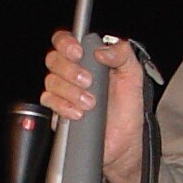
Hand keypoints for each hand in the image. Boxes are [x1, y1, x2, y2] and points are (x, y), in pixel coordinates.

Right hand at [42, 30, 145, 182]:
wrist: (124, 141)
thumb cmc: (127, 107)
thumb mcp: (133, 75)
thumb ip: (123, 54)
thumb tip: (102, 50)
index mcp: (88, 59)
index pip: (65, 41)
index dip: (66, 43)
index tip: (78, 53)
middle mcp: (72, 73)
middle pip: (53, 60)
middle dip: (70, 70)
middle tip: (89, 82)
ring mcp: (64, 92)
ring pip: (51, 81)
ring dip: (70, 91)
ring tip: (90, 103)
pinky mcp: (58, 111)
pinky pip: (49, 102)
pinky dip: (63, 106)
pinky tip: (79, 113)